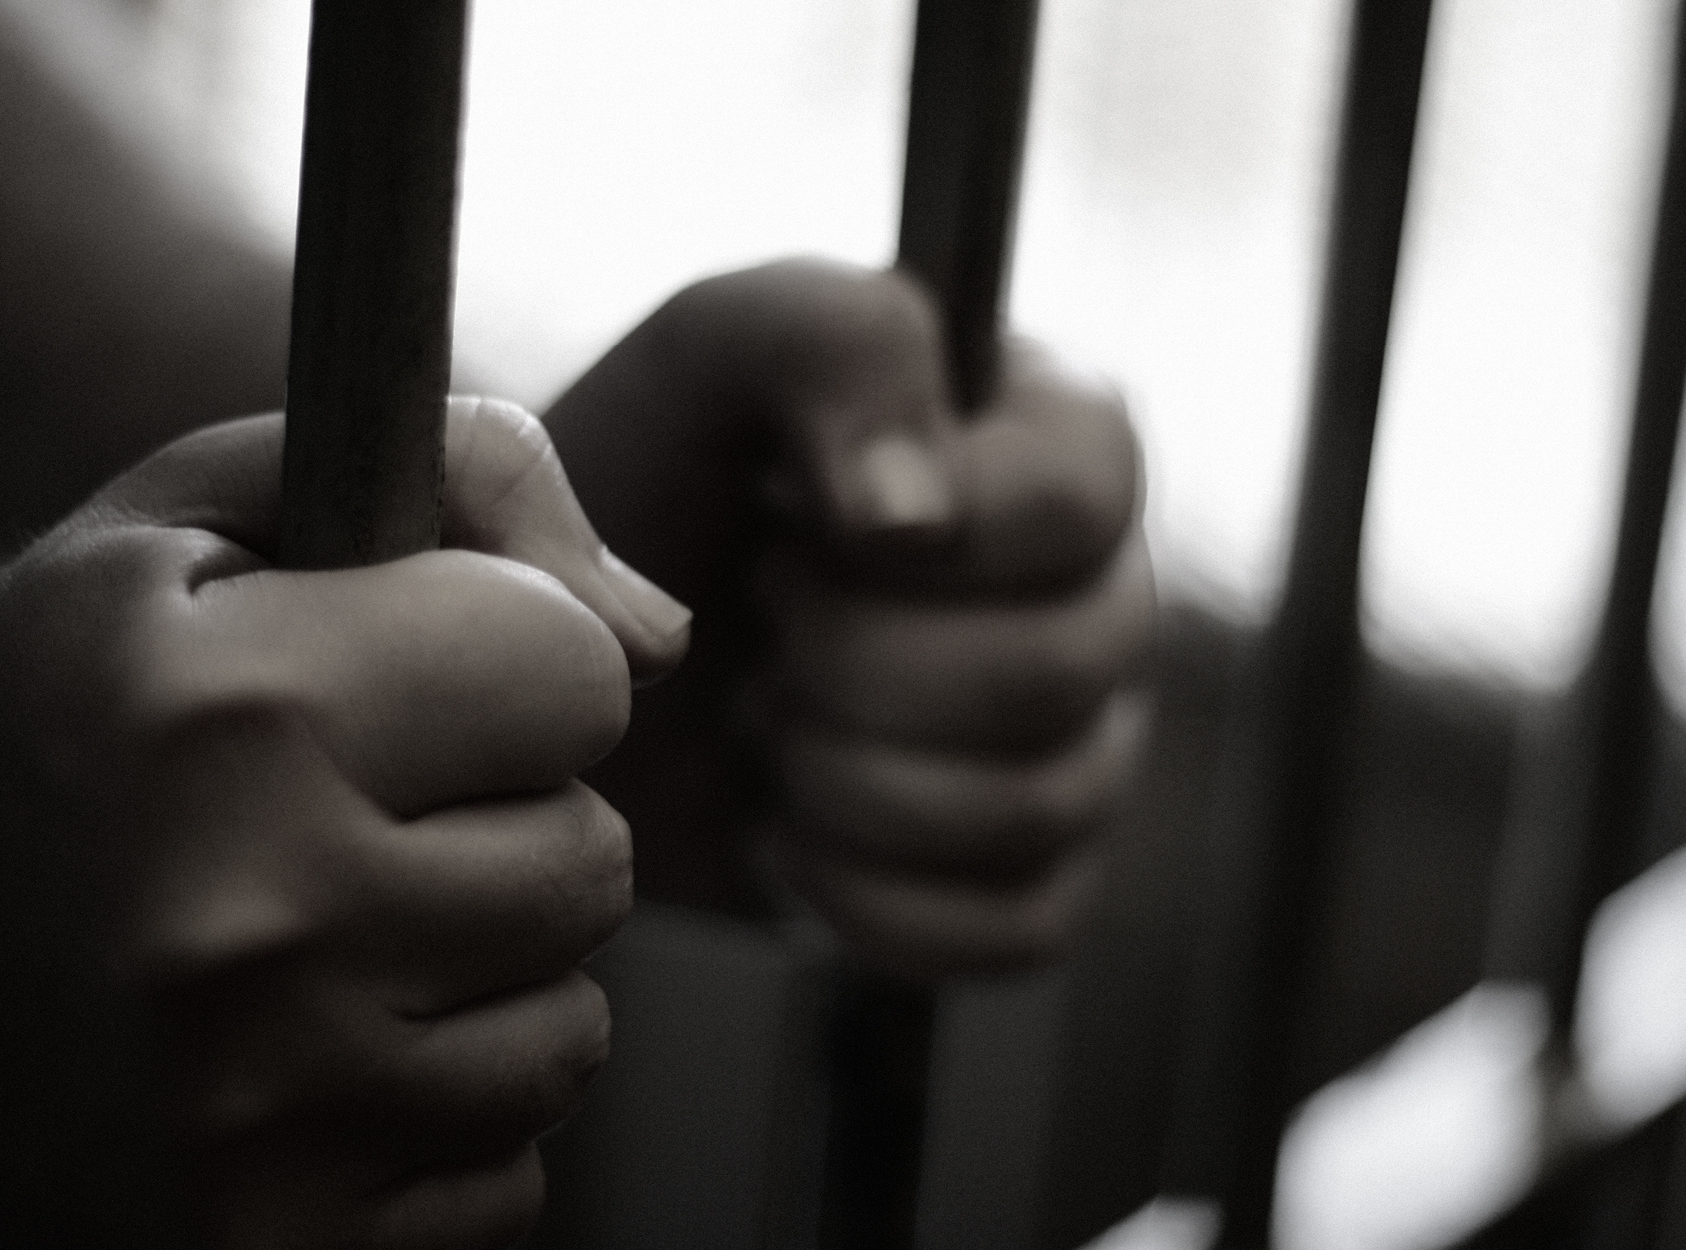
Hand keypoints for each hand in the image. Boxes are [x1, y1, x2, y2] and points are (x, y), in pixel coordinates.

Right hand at [0, 399, 686, 1246]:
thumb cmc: (73, 730)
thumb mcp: (205, 526)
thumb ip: (460, 478)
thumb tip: (661, 639)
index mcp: (227, 712)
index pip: (582, 669)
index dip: (513, 663)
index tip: (414, 684)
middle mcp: (244, 922)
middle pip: (595, 857)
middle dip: (504, 832)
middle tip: (345, 831)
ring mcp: (261, 1116)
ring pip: (572, 1031)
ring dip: (481, 986)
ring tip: (318, 954)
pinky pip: (511, 1175)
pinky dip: (437, 1124)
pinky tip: (304, 1075)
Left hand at [546, 260, 1154, 976]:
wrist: (586, 664)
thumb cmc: (659, 485)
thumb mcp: (712, 354)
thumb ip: (829, 348)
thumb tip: (915, 512)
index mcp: (1056, 444)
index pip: (1079, 496)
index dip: (926, 530)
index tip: (798, 521)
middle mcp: (1099, 598)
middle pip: (1055, 668)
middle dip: (852, 664)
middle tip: (763, 626)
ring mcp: (1082, 748)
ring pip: (1035, 808)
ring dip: (844, 777)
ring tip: (768, 717)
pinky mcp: (1030, 880)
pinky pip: (1011, 927)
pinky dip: (865, 893)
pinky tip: (792, 828)